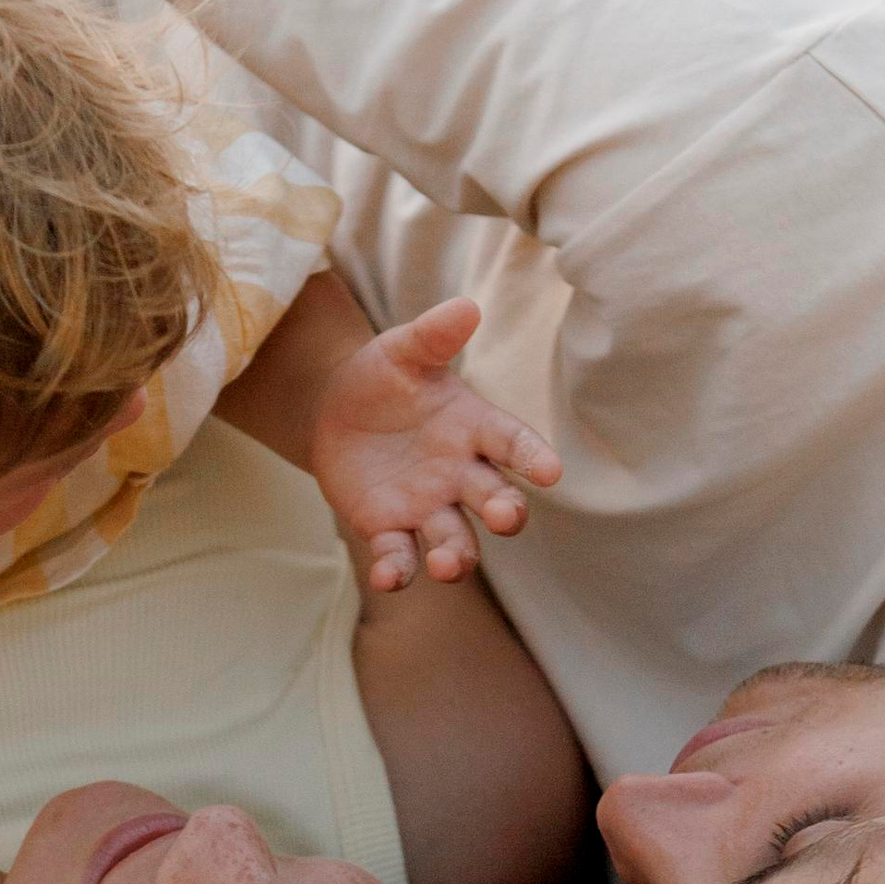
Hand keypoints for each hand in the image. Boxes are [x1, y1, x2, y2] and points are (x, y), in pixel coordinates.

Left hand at [310, 297, 561, 591]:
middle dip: (505, 512)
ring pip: (456, 540)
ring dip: (457, 556)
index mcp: (474, 427)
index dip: (533, 457)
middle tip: (504, 517)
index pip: (513, 442)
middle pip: (496, 499)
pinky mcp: (390, 529)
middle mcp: (461, 474)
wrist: (333, 409)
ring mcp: (428, 506)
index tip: (551, 471)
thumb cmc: (383, 377)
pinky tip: (387, 576)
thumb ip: (434, 335)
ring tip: (447, 562)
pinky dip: (397, 570)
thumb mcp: (403, 350)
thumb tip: (467, 306)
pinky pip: (399, 556)